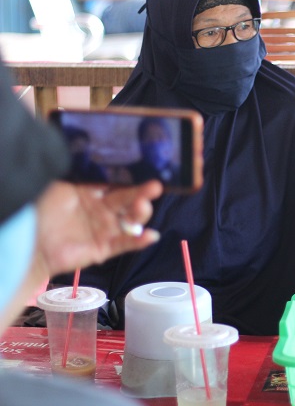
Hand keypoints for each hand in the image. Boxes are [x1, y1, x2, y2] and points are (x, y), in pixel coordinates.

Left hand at [33, 180, 162, 277]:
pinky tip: (149, 236)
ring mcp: (106, 229)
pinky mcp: (104, 248)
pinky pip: (125, 244)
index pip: (118, 183)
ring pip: (131, 221)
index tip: (145, 172)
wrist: (29, 242)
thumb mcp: (61, 185)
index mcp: (94, 193)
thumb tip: (97, 157)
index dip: (132, 179)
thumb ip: (81, 175)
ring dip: (141, 214)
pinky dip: (139, 240)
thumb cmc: (42, 212)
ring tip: (142, 207)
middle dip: (142, 193)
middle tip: (154, 187)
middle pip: (128, 200)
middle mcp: (103, 210)